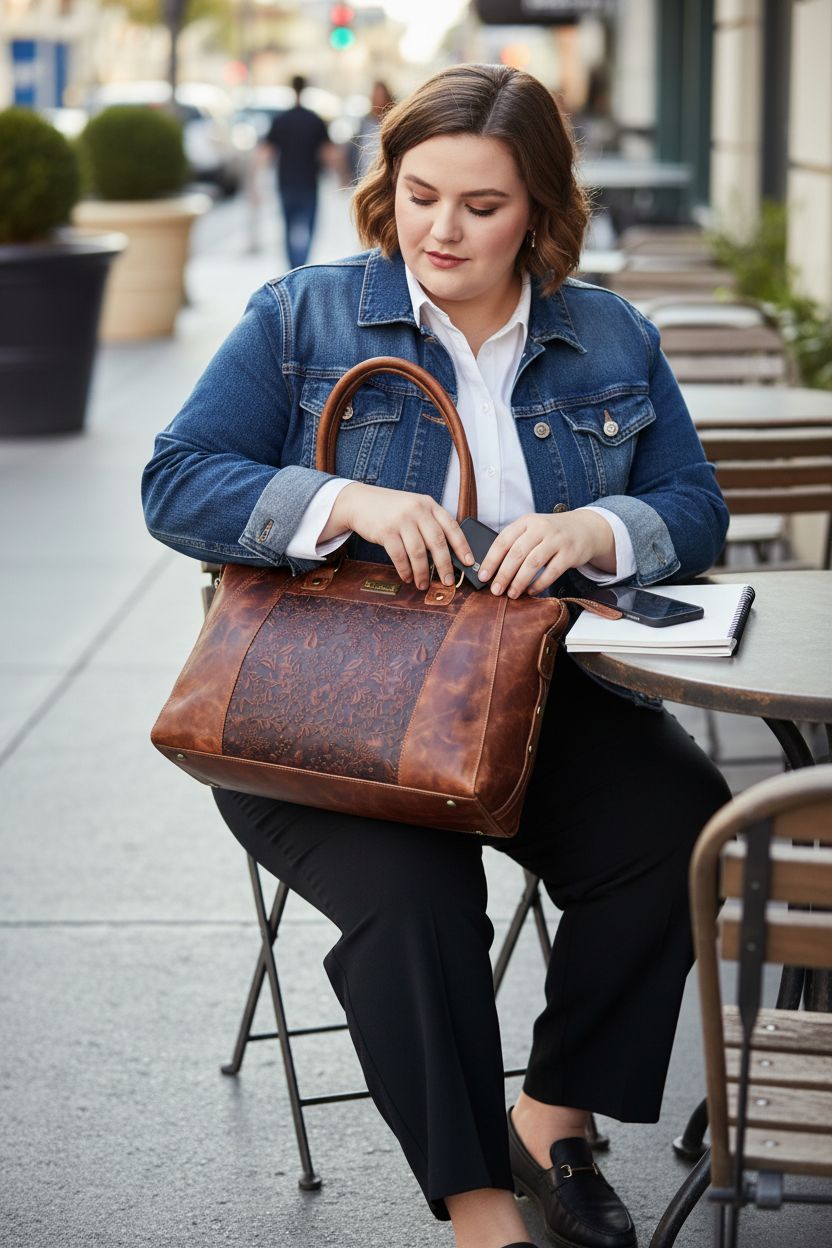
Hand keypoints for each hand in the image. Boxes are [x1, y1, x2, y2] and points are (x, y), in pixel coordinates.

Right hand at [328, 483, 473, 589]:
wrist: (359, 502)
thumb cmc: (391, 510)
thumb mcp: (414, 508)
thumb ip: (429, 524)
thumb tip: (447, 554)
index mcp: (429, 505)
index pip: (451, 526)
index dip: (463, 546)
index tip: (469, 562)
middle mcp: (417, 510)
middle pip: (437, 542)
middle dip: (444, 565)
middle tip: (447, 581)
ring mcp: (401, 520)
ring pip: (418, 552)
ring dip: (423, 572)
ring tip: (423, 584)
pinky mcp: (386, 531)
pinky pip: (400, 556)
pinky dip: (405, 570)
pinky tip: (407, 577)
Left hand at [477, 511, 615, 597]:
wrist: (585, 528)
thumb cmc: (551, 534)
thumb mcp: (532, 530)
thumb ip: (515, 544)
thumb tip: (492, 570)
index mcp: (526, 521)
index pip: (503, 540)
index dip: (491, 560)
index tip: (483, 576)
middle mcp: (541, 528)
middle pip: (517, 553)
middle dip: (504, 574)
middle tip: (495, 590)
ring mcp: (557, 540)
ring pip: (533, 563)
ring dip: (520, 581)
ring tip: (511, 594)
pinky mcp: (570, 554)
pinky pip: (551, 572)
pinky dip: (539, 584)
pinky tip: (530, 591)